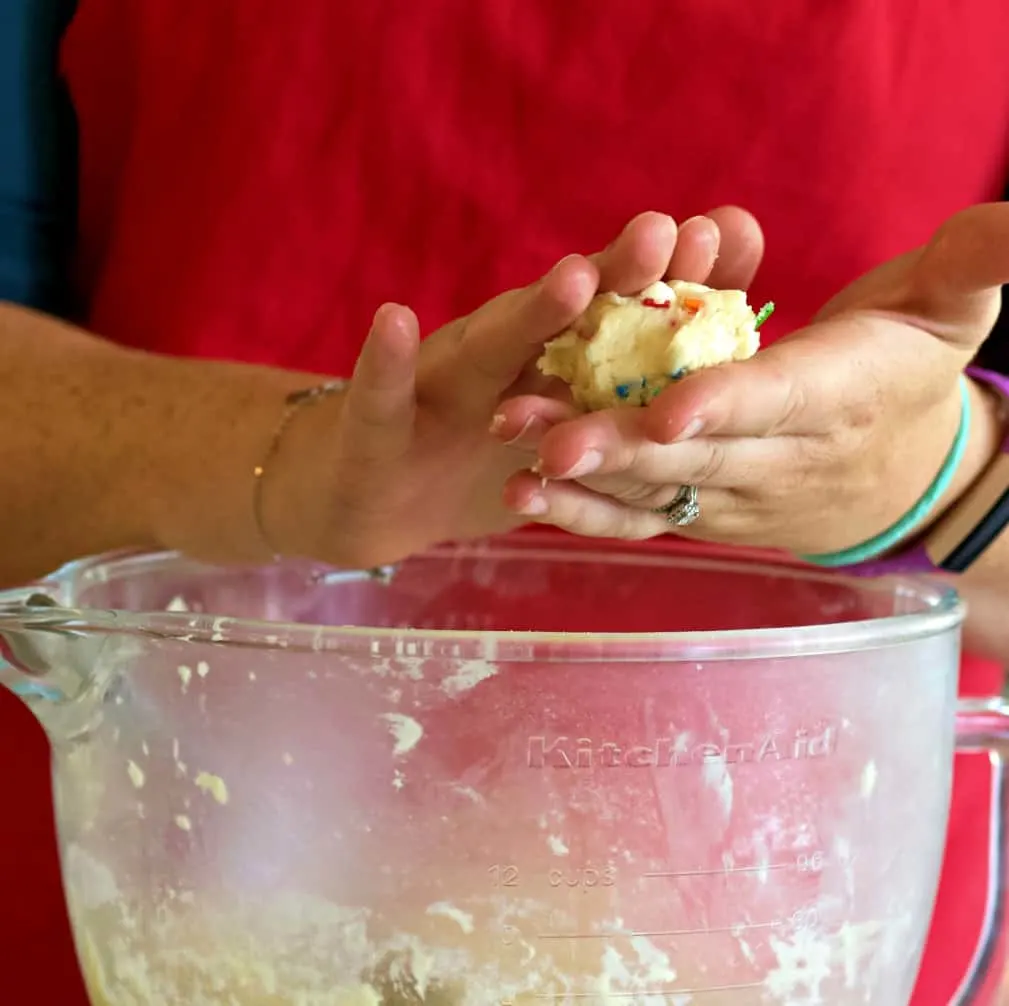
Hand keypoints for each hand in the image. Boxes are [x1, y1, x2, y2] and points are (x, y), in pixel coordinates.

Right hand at [268, 208, 763, 565]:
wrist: (377, 498)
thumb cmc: (478, 454)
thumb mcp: (557, 428)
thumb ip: (616, 387)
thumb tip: (715, 354)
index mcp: (549, 365)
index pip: (617, 316)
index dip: (671, 281)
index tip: (730, 236)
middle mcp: (500, 360)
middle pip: (562, 317)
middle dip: (616, 275)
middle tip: (667, 235)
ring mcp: (440, 386)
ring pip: (484, 347)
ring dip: (527, 313)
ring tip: (572, 280)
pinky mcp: (376, 426)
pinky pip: (380, 398)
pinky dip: (385, 364)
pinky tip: (392, 321)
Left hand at [494, 203, 1008, 553]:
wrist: (900, 476)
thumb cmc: (910, 375)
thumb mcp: (954, 311)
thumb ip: (975, 265)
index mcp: (835, 400)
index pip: (778, 403)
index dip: (725, 405)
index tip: (669, 410)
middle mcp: (780, 460)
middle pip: (698, 457)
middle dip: (624, 449)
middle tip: (551, 437)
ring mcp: (735, 496)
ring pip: (659, 494)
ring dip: (586, 481)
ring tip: (518, 464)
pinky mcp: (704, 515)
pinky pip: (644, 519)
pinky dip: (589, 510)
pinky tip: (529, 496)